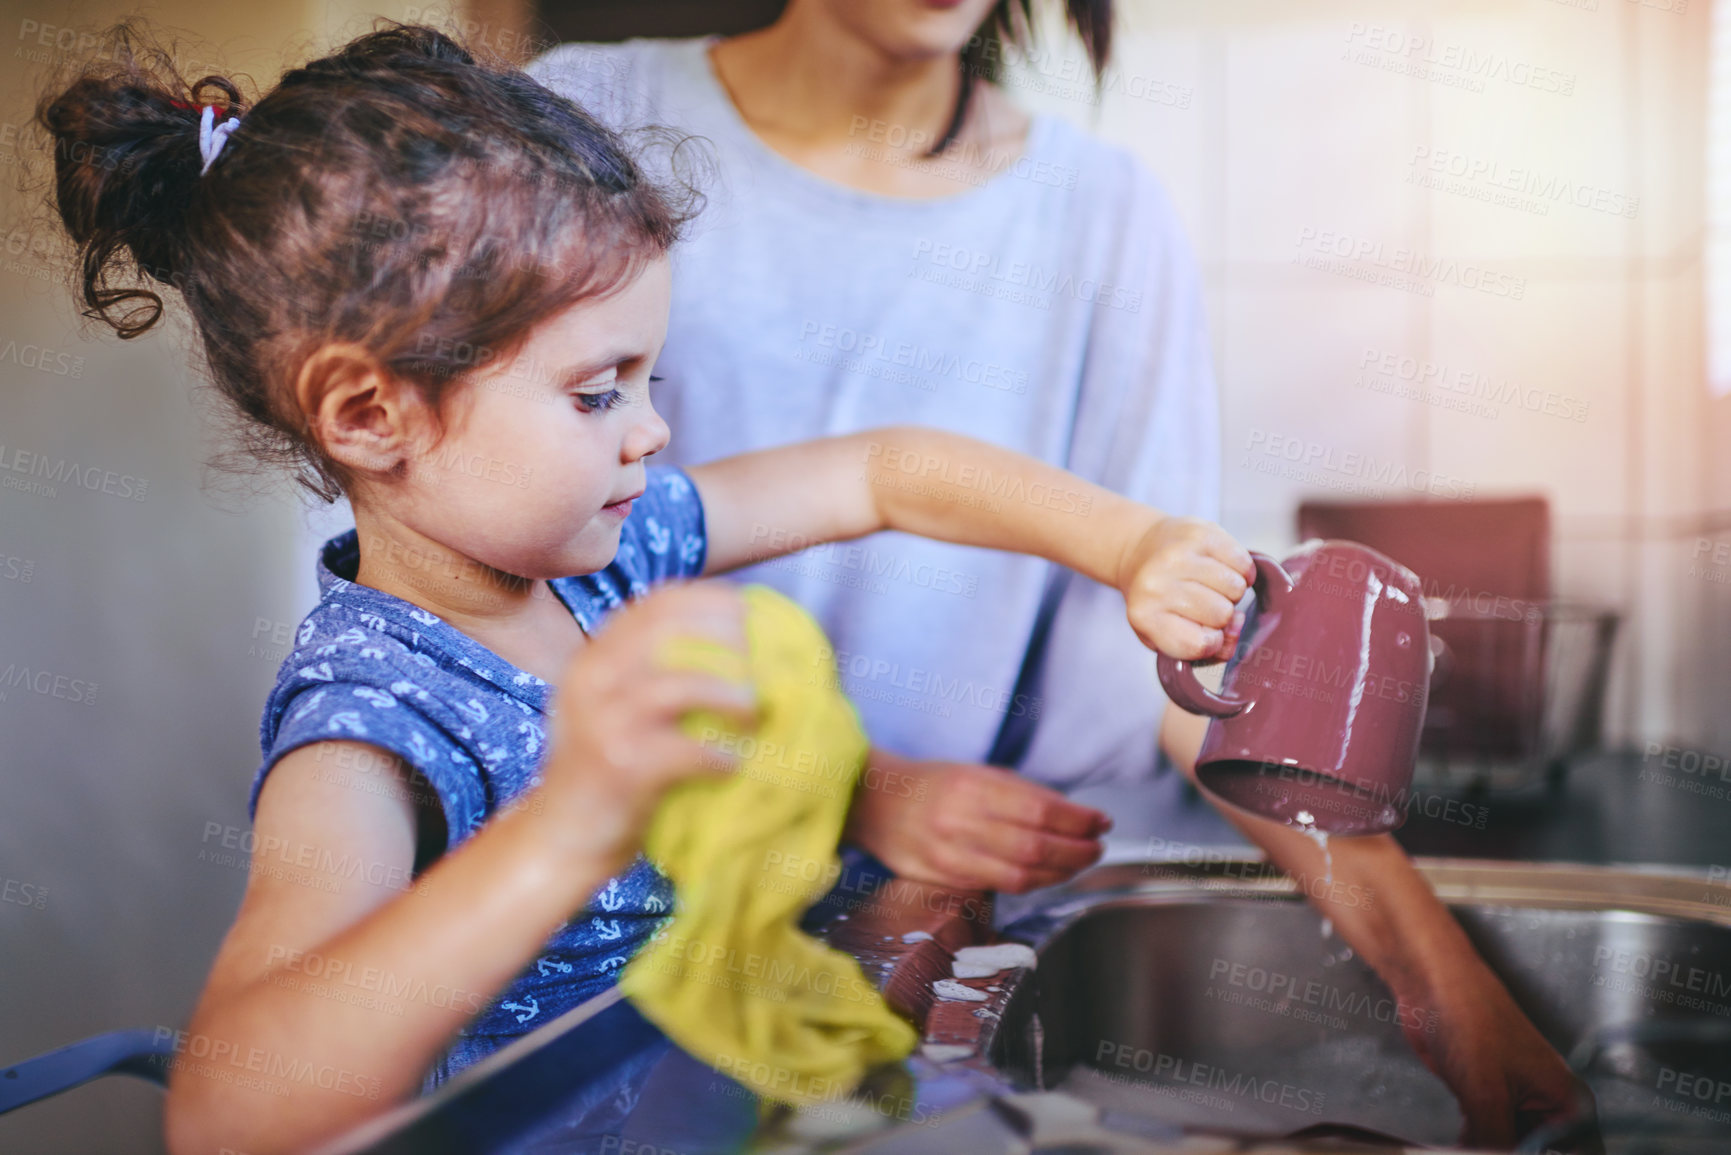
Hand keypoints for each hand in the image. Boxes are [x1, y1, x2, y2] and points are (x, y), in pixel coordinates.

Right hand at [537, 581, 758, 868]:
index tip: (748, 616)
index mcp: (594, 658)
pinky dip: (719, 755)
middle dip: (727, 641)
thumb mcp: (609, 705)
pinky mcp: (622, 768)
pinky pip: (687, 749)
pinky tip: (730, 764)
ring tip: (751, 714)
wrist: (560, 836)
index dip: (710, 602)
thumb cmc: (603, 769)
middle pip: (672, 632)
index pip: (656, 604)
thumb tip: (732, 641)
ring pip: (683, 685)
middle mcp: (593, 680)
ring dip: (731, 696)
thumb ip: (647, 671)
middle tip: (758, 665)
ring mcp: (605, 723)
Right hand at [843, 753, 1111, 892]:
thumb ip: (1019, 793)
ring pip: (1020, 874)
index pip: (1039, 808)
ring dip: (1060, 872)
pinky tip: (1048, 875)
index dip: (1077, 820)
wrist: (873, 803)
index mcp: (972, 786)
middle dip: (1077, 850)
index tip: (1100, 821)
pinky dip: (1032, 882)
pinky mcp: (944, 879)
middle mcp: (960, 821)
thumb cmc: (931, 784)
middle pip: (1035, 846)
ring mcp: (950, 854)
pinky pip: (999, 886)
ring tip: (1079, 863)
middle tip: (1098, 847)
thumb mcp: (974, 772)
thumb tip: (1072, 815)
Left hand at [1116, 515, 1254, 660]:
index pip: (1200, 645)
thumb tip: (1236, 629)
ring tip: (1211, 586)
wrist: (1140, 550)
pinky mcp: (1198, 533)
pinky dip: (1241, 570)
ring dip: (1231, 592)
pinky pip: (1243, 562)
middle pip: (1222, 615)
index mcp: (1144, 616)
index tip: (1204, 633)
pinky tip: (1224, 569)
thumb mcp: (1167, 635)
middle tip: (1204, 604)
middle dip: (1222, 615)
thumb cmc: (1157, 599)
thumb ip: (1205, 649)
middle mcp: (1156, 585)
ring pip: (1236, 588)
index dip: (1212, 643)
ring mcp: (1177, 556)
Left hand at [1401, 970, 1602, 1152]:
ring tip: (1467, 1148)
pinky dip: (1473, 1145)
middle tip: (1481, 1153)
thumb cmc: (1470, 1019)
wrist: (1431, 986)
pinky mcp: (1486, 1100)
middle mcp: (1549, 1106)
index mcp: (1570, 1104)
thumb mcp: (1487, 1096)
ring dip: (1487, 1151)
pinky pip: (1486, 1136)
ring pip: (1509, 1147)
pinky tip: (1457, 1147)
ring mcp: (1516, 1102)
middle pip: (1540, 1154)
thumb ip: (1496, 1143)